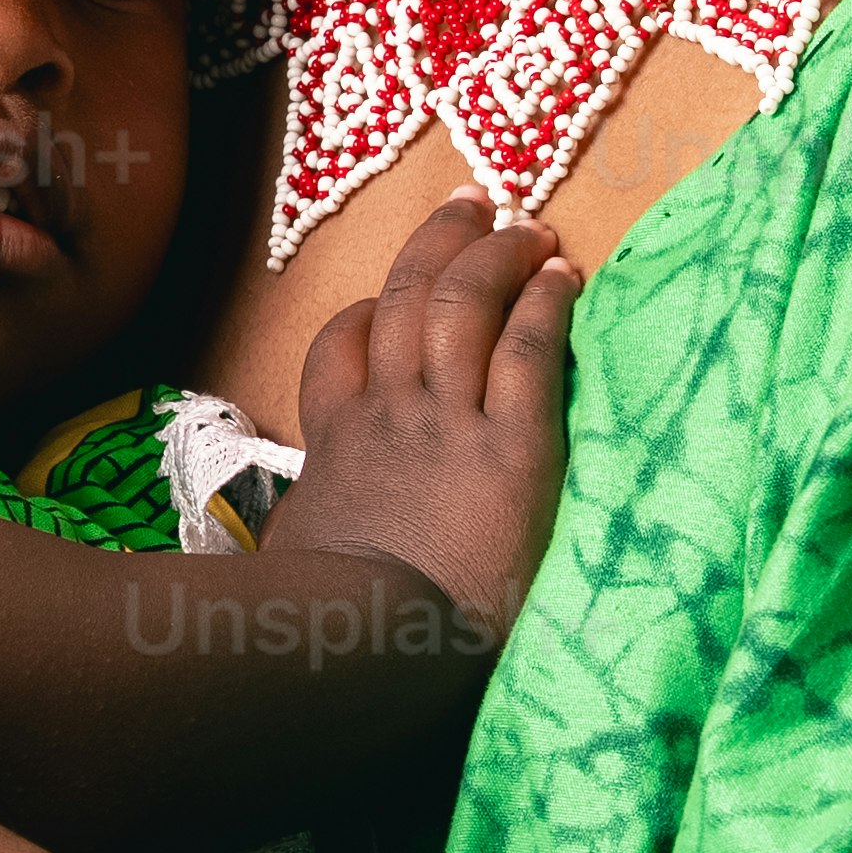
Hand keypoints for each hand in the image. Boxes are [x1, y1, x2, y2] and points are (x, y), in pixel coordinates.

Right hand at [281, 198, 576, 647]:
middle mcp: (390, 416)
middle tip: (471, 205)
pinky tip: (566, 278)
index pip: (343, 351)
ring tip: (529, 226)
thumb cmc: (325, 634)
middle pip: (407, 298)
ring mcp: (449, 424)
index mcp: (337, 448)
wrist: (365, 648)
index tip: (398, 297)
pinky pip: (529, 349)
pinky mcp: (515, 448)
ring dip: (497, 253)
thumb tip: (286, 572)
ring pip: (464, 302)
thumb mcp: (291, 574)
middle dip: (441, 242)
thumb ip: (303, 550)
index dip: (373, 312)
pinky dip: (546, 304)